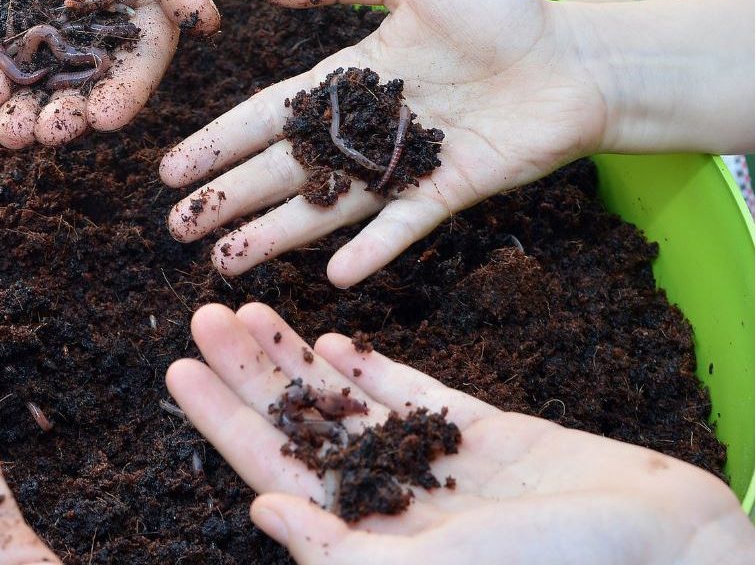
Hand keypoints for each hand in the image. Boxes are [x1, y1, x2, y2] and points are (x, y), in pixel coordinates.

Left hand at [0, 0, 219, 147]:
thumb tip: (207, 24)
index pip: (134, 55)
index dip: (123, 90)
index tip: (107, 118)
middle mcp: (80, 5)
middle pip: (76, 72)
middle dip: (66, 109)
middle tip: (54, 132)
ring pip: (25, 63)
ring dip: (21, 103)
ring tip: (15, 135)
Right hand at [159, 0, 607, 286]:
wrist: (575, 59)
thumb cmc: (499, 14)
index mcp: (346, 84)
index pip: (266, 117)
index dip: (217, 143)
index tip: (171, 171)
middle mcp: (362, 134)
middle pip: (281, 171)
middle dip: (227, 200)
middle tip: (178, 229)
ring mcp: (400, 169)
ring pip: (324, 208)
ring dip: (275, 235)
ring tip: (226, 262)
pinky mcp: (444, 193)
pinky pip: (400, 228)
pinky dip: (370, 251)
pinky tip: (334, 276)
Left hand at [166, 303, 753, 564]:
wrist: (670, 549)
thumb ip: (346, 549)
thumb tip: (261, 511)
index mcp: (369, 535)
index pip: (271, 468)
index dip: (222, 420)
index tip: (178, 370)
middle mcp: (391, 498)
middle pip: (299, 426)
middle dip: (247, 372)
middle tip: (201, 314)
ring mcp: (435, 464)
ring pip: (345, 403)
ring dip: (296, 358)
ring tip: (250, 309)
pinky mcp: (483, 434)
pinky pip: (413, 395)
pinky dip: (371, 368)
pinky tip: (332, 338)